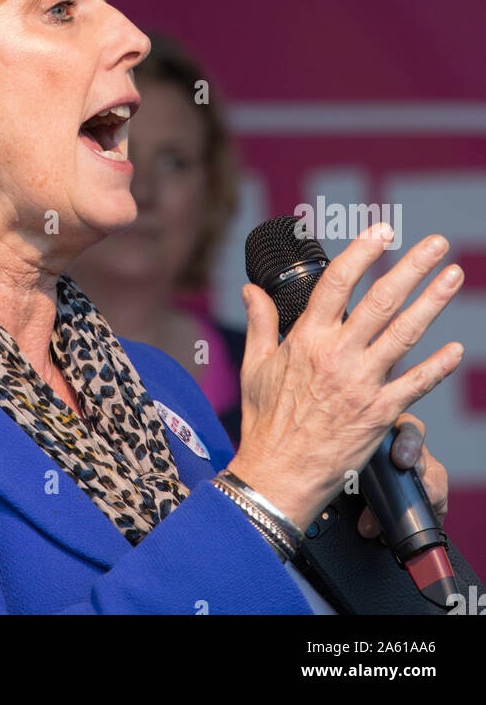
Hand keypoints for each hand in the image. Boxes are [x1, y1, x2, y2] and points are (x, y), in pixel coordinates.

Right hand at [227, 222, 463, 533]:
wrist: (278, 476)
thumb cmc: (264, 422)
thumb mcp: (255, 366)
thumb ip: (260, 322)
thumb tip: (250, 290)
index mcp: (307, 338)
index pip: (338, 282)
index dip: (363, 252)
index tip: (382, 230)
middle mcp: (338, 355)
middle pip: (381, 300)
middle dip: (413, 267)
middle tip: (436, 244)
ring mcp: (362, 384)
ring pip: (405, 334)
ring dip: (433, 302)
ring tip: (454, 276)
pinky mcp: (380, 414)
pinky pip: (416, 384)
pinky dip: (438, 366)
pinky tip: (456, 349)